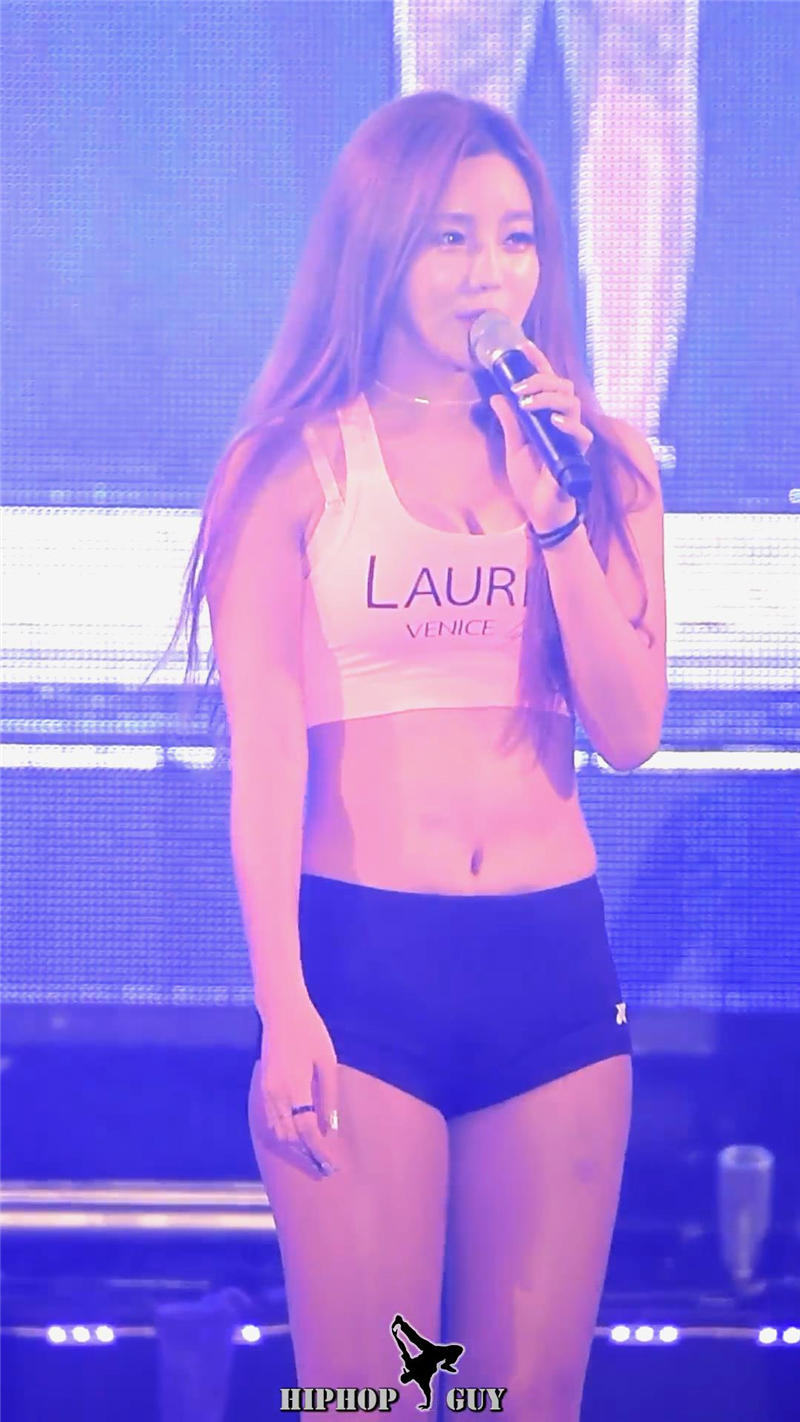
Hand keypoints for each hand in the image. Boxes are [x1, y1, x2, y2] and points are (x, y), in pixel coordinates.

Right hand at [254, 993, 340, 1178]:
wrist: (281, 1011)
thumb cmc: (310, 1032)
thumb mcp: (327, 1062)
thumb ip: (329, 1097)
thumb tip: (330, 1129)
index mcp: (295, 1088)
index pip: (307, 1131)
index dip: (319, 1150)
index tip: (331, 1164)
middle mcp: (276, 1094)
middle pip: (290, 1137)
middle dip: (307, 1154)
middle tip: (326, 1166)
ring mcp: (267, 1092)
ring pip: (278, 1132)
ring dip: (295, 1146)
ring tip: (314, 1155)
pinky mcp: (263, 1087)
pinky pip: (271, 1120)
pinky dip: (284, 1133)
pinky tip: (298, 1136)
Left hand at [488, 336, 592, 531]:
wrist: (540, 511)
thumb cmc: (530, 480)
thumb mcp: (514, 447)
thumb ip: (509, 422)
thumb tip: (496, 396)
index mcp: (547, 416)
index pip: (547, 382)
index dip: (538, 362)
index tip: (522, 346)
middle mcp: (563, 421)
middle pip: (562, 386)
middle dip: (540, 380)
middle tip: (518, 388)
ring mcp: (572, 436)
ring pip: (571, 402)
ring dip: (548, 398)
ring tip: (527, 404)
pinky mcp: (578, 454)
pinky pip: (580, 433)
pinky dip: (567, 424)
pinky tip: (553, 421)